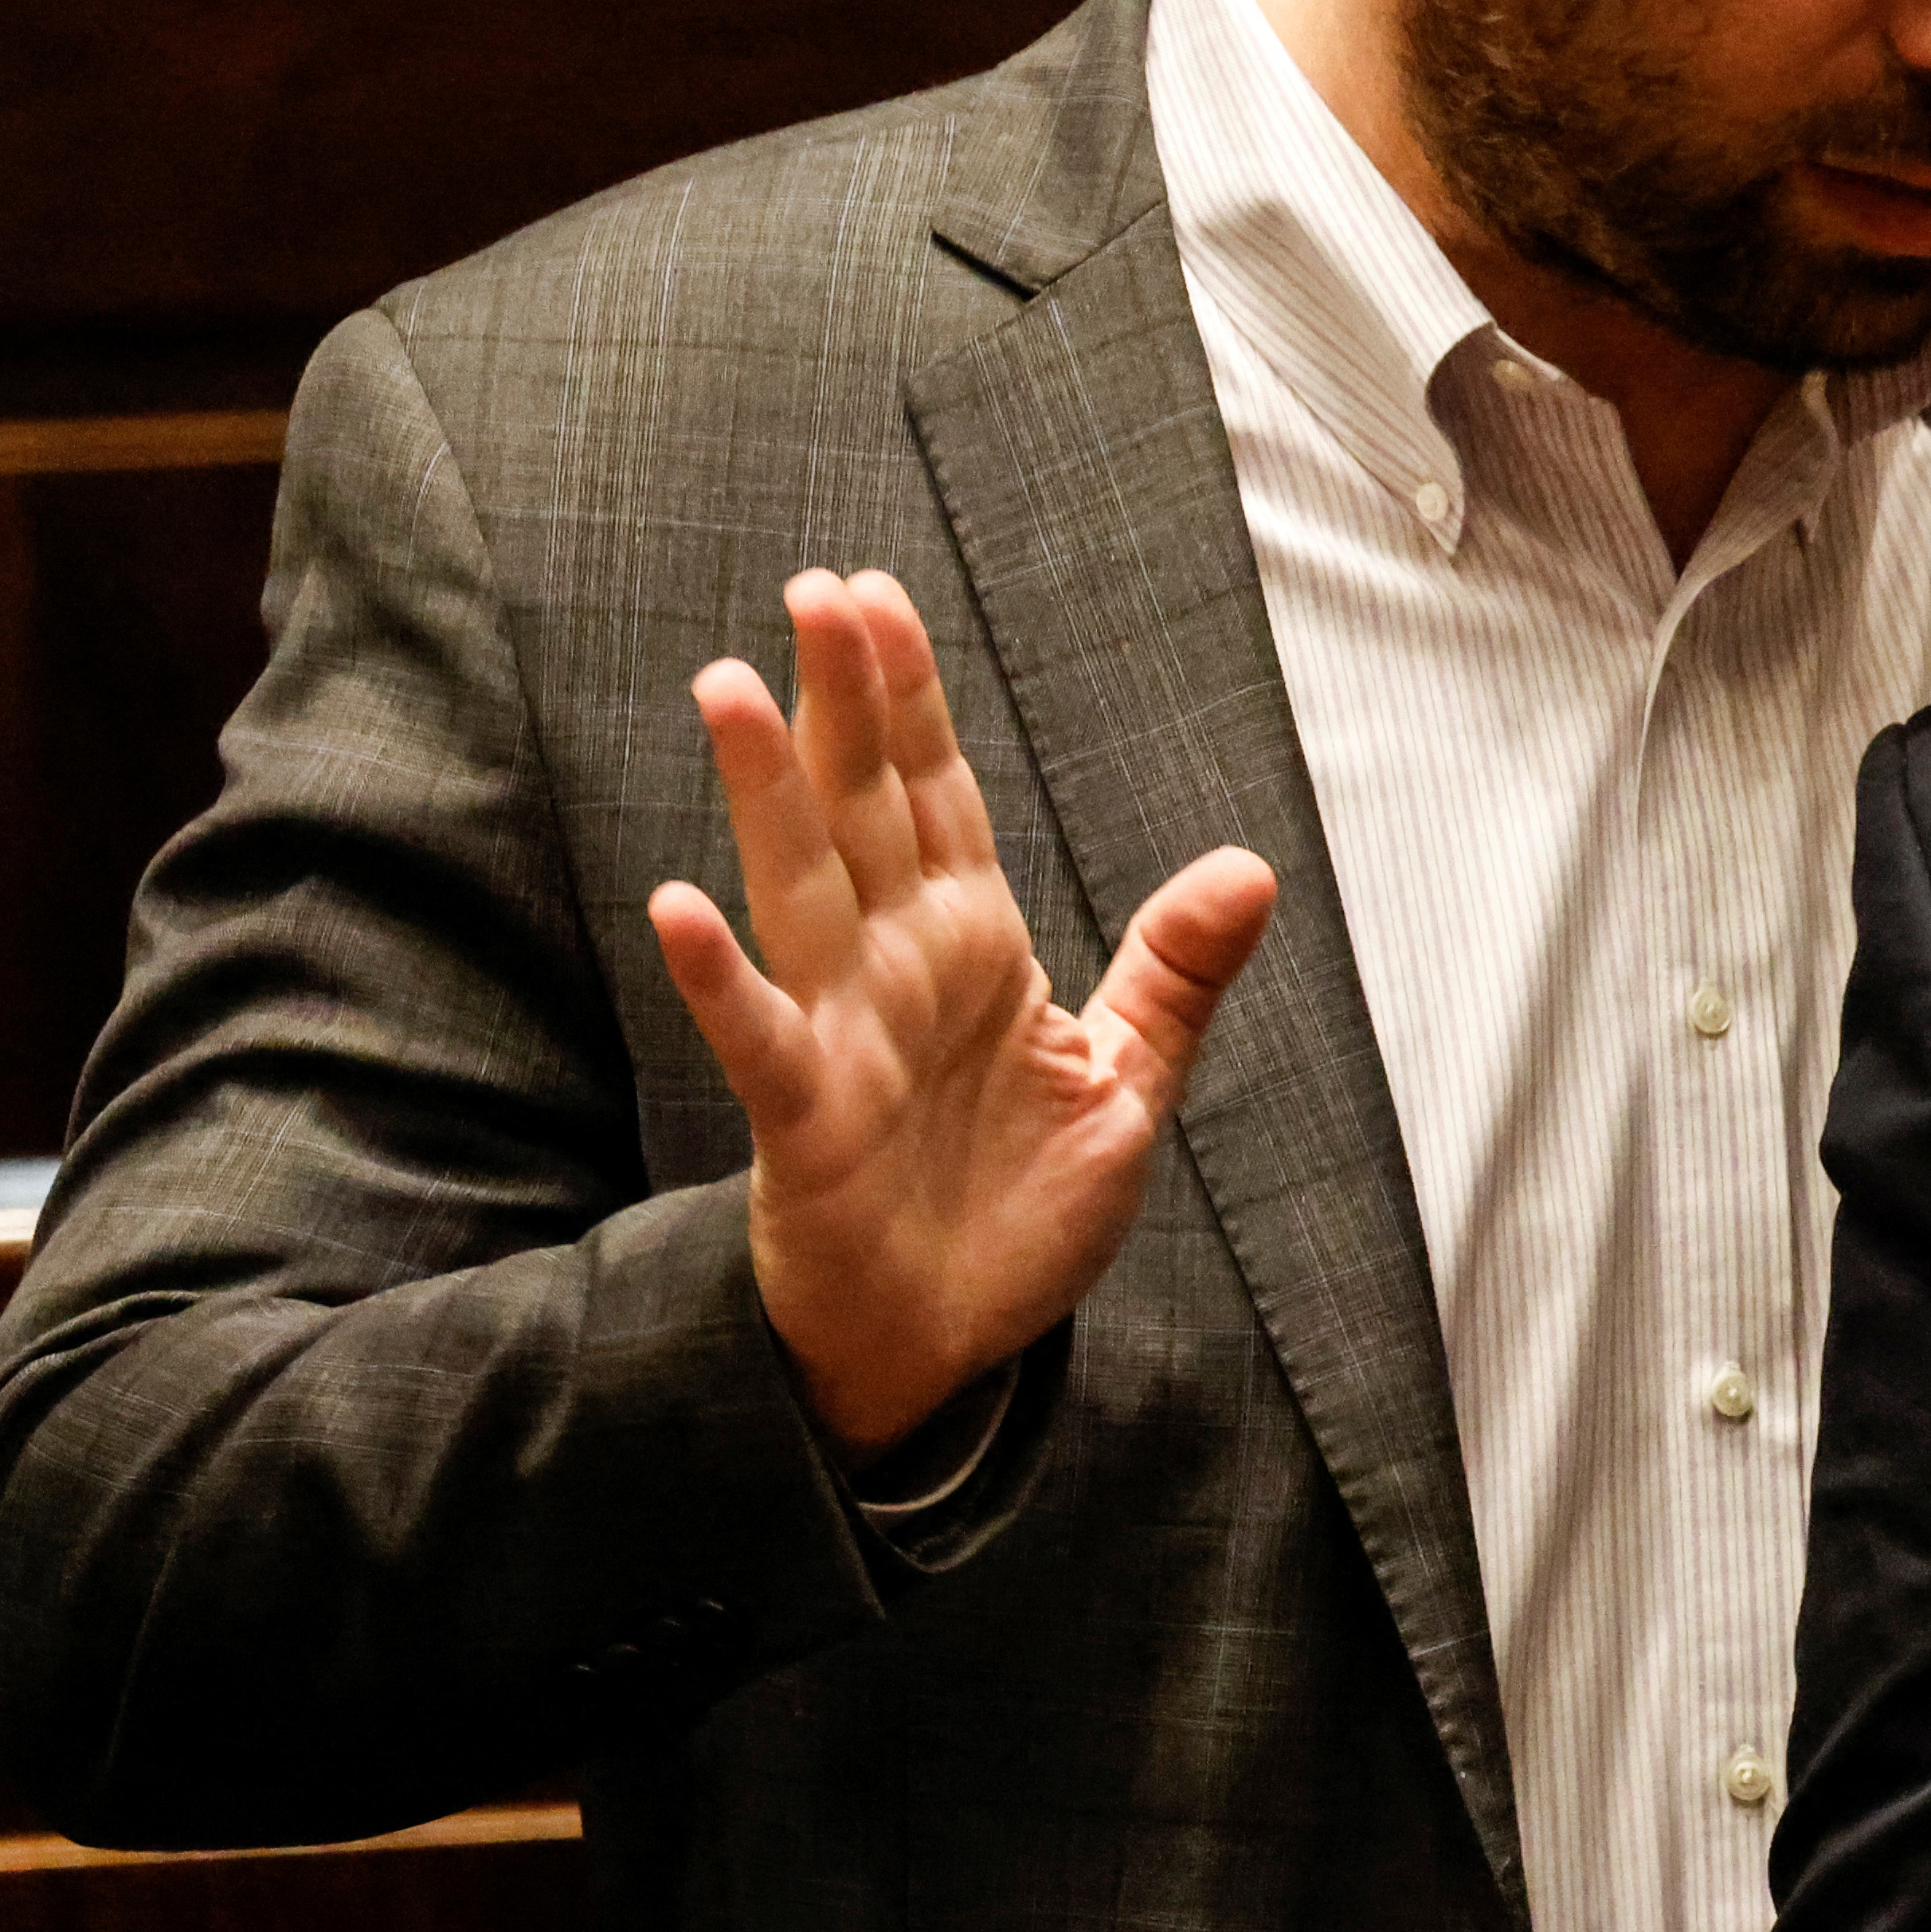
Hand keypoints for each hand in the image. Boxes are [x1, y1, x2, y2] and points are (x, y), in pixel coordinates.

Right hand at [645, 568, 1278, 1452]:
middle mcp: (898, 967)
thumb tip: (1248, 867)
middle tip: (812, 590)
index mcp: (973, 944)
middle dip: (841, 701)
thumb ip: (1177, 973)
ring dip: (764, 792)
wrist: (949, 1342)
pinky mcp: (807, 1118)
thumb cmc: (1018, 1211)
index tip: (876, 598)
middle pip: (863, 808)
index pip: (937, 794)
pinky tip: (681, 907)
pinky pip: (761, 1036)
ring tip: (728, 687)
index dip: (908, 698)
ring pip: (799, 888)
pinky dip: (720, 977)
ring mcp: (843, 1032)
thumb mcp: (1130, 1083)